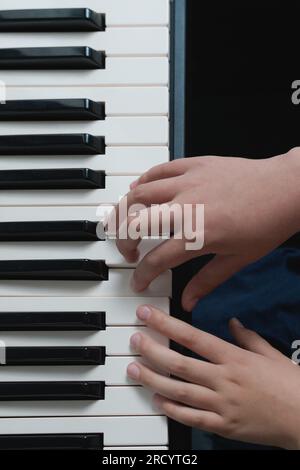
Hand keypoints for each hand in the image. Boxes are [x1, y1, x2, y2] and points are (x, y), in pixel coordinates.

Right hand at [114, 149, 299, 310]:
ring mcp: (188, 182)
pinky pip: (159, 170)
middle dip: (122, 241)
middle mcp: (186, 207)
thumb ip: (207, 281)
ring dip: (124, 209)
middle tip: (128, 251)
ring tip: (124, 222)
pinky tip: (138, 189)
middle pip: (134, 223)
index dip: (142, 275)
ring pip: (139, 193)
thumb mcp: (238, 260)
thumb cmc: (267, 224)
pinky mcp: (194, 165)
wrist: (287, 188)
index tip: (139, 281)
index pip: (156, 260)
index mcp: (197, 235)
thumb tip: (188, 302)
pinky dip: (143, 180)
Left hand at [127, 305, 299, 448]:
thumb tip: (233, 322)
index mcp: (234, 358)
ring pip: (178, 391)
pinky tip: (157, 399)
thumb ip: (248, 337)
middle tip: (135, 341)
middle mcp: (224, 379)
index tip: (148, 315)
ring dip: (152, 379)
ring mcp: (221, 404)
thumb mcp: (270, 354)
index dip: (166, 324)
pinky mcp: (223, 426)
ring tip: (134, 369)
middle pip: (179, 363)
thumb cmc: (290, 385)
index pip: (193, 336)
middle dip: (152, 350)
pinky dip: (172, 410)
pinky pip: (191, 418)